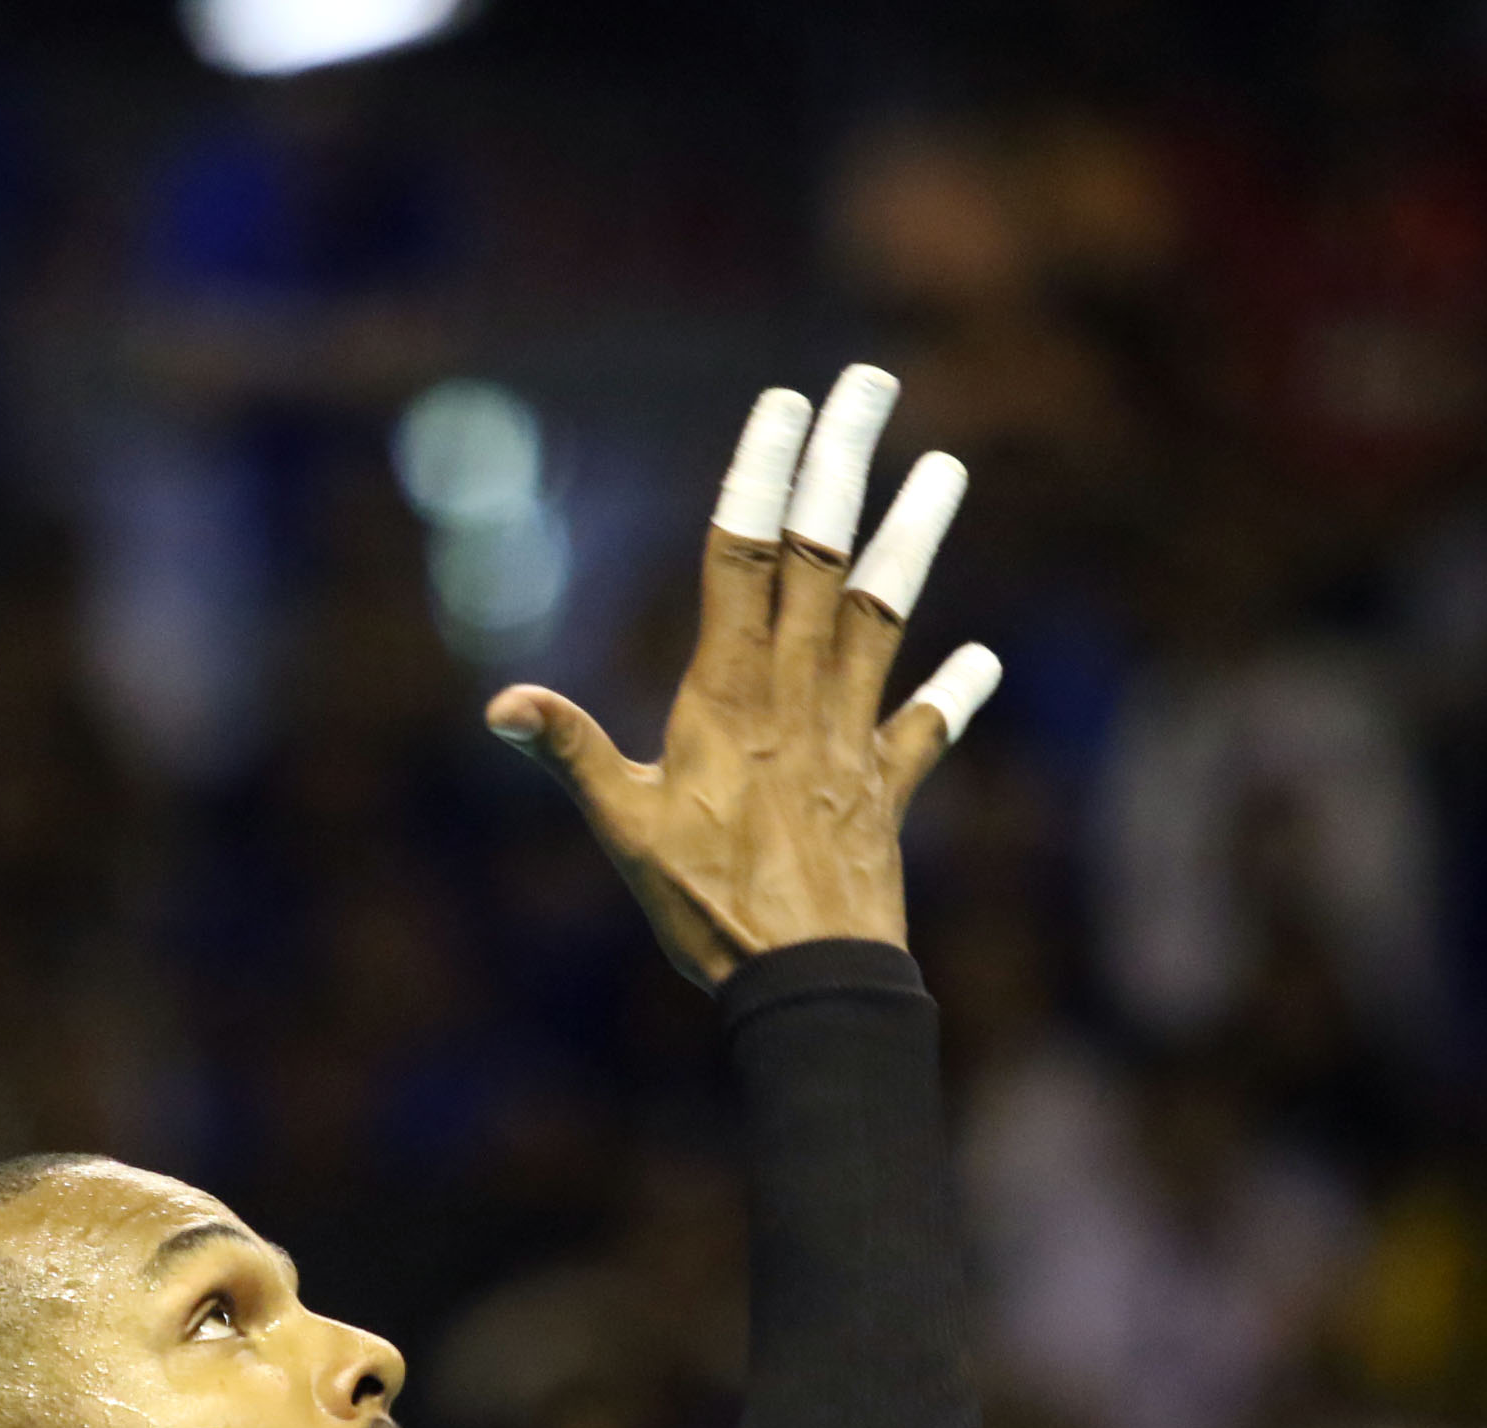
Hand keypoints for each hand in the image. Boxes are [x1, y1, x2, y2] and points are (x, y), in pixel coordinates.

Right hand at [487, 366, 1000, 989]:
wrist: (811, 985)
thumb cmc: (708, 911)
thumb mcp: (624, 831)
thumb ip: (572, 755)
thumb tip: (502, 705)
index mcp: (727, 695)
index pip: (742, 558)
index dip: (760, 476)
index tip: (782, 403)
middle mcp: (796, 698)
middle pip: (821, 558)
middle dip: (842, 466)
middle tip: (868, 382)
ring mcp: (849, 740)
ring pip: (884, 616)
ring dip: (915, 538)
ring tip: (947, 468)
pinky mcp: (883, 792)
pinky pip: (923, 731)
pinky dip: (952, 693)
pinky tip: (984, 657)